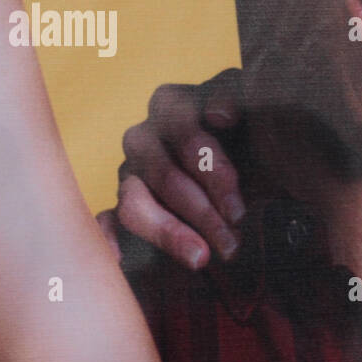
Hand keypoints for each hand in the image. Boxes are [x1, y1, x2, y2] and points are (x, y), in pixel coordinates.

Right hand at [101, 68, 245, 270]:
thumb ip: (238, 101)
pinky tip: (120, 259)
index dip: (213, 170)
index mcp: (174, 105)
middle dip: (202, 212)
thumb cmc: (253, 140)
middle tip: (233, 240)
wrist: (256, 171)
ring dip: (169, 233)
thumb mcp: (256, 118)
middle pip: (164, 175)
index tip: (238, 208)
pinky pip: (105, 222)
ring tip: (201, 258)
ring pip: (134, 203)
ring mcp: (130, 174)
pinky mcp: (123, 206)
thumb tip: (221, 114)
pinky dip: (109, 238)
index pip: (185, 133)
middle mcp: (145, 137)